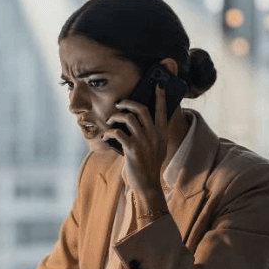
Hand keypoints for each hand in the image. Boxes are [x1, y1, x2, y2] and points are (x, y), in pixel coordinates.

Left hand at [103, 84, 169, 217]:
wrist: (148, 184)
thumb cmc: (150, 165)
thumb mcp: (159, 147)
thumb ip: (154, 134)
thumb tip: (142, 119)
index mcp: (162, 133)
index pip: (162, 110)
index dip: (159, 96)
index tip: (157, 84)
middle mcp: (154, 135)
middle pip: (141, 109)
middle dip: (128, 102)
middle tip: (120, 103)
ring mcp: (143, 141)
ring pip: (128, 118)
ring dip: (116, 117)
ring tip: (110, 121)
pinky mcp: (132, 149)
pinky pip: (118, 133)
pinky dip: (109, 131)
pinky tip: (106, 134)